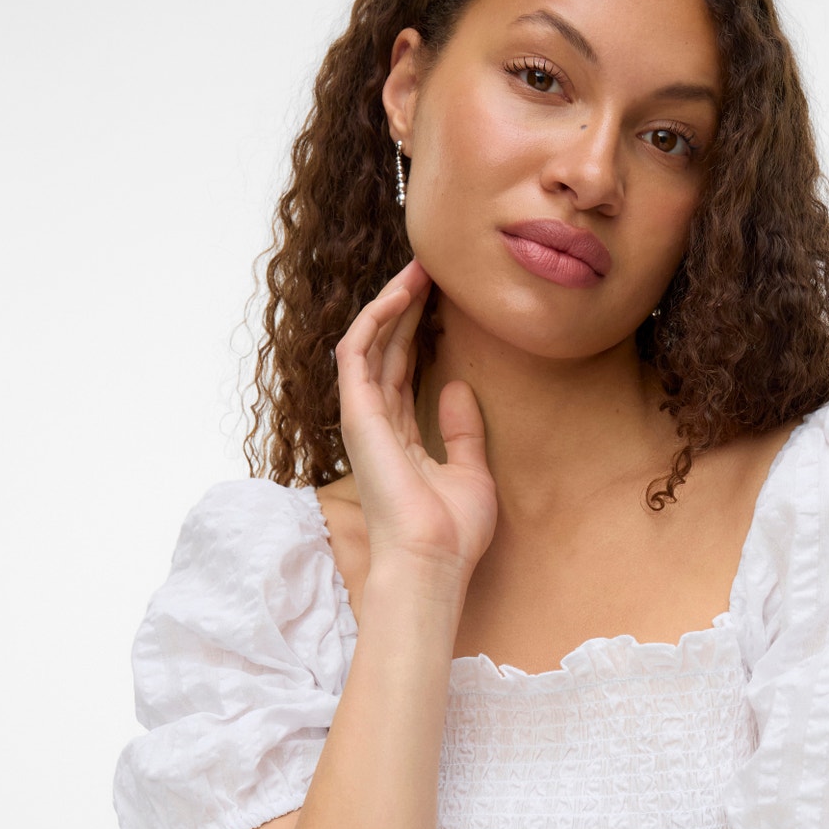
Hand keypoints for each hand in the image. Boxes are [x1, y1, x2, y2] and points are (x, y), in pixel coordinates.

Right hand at [335, 256, 497, 571]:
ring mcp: (363, 419)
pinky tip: (400, 292)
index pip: (403, 370)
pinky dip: (376, 319)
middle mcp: (377, 425)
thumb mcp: (471, 473)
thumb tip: (458, 387)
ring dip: (390, 302)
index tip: (441, 298)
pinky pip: (358, 352)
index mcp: (400, 439)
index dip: (418, 331)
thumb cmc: (452, 533)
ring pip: (369, 343)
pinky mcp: (357, 415)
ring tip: (419, 268)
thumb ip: (463, 431)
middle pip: (386, 350)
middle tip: (431, 267)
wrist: (433, 561)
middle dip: (405, 306)